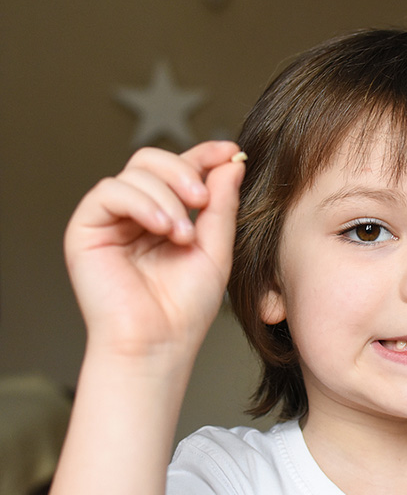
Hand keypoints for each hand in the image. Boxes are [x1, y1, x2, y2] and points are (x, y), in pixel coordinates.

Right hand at [64, 141, 245, 360]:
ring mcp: (110, 220)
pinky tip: (163, 229)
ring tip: (183, 235)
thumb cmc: (186, 306)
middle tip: (203, 201)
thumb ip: (222, 205)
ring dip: (167, 197)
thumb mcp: (215, 248)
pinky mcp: (86, 229)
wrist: (159, 343)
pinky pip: (110, 191)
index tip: (231, 151)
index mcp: (166, 215)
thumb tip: (231, 162)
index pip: (181, 169)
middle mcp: (136, 213)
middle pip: (153, 160)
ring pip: (135, 172)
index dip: (204, 153)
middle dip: (184, 171)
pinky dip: (142, 203)